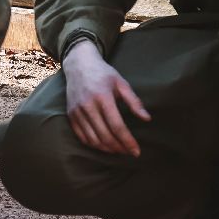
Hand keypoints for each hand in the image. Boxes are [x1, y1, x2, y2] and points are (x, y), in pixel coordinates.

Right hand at [63, 40, 151, 155]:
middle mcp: (88, 106)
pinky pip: (82, 136)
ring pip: (93, 139)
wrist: (79, 65)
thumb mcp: (122, 83)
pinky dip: (94, 145)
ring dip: (107, 149)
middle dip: (119, 148)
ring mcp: (77, 111)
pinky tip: (104, 145)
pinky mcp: (71, 115)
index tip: (136, 151)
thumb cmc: (103, 74)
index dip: (128, 141)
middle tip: (129, 152)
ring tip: (119, 150)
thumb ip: (134, 102)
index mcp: (103, 97)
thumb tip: (147, 119)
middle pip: (105, 135)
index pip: (117, 126)